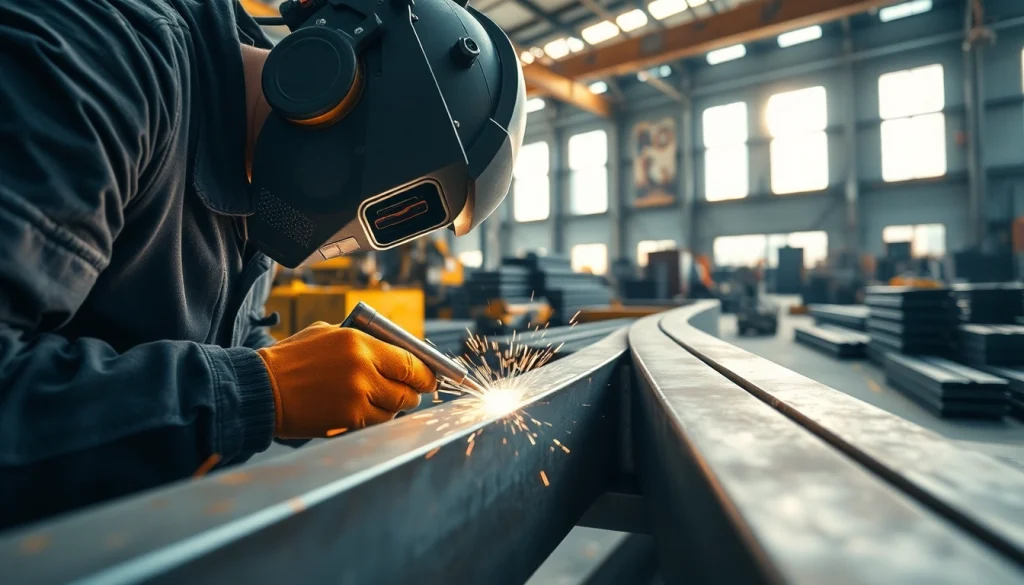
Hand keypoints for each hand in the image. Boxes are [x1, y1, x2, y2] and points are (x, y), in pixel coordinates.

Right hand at [257, 322, 435, 437]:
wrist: (262, 389)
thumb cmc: (293, 359)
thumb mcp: (328, 334)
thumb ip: (364, 341)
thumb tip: (396, 353)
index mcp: (360, 344)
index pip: (410, 361)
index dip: (425, 373)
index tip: (430, 377)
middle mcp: (363, 370)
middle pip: (408, 390)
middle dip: (413, 393)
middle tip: (411, 392)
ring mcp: (357, 399)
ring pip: (395, 410)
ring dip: (394, 408)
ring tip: (382, 401)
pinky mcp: (348, 421)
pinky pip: (378, 423)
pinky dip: (377, 419)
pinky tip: (366, 411)